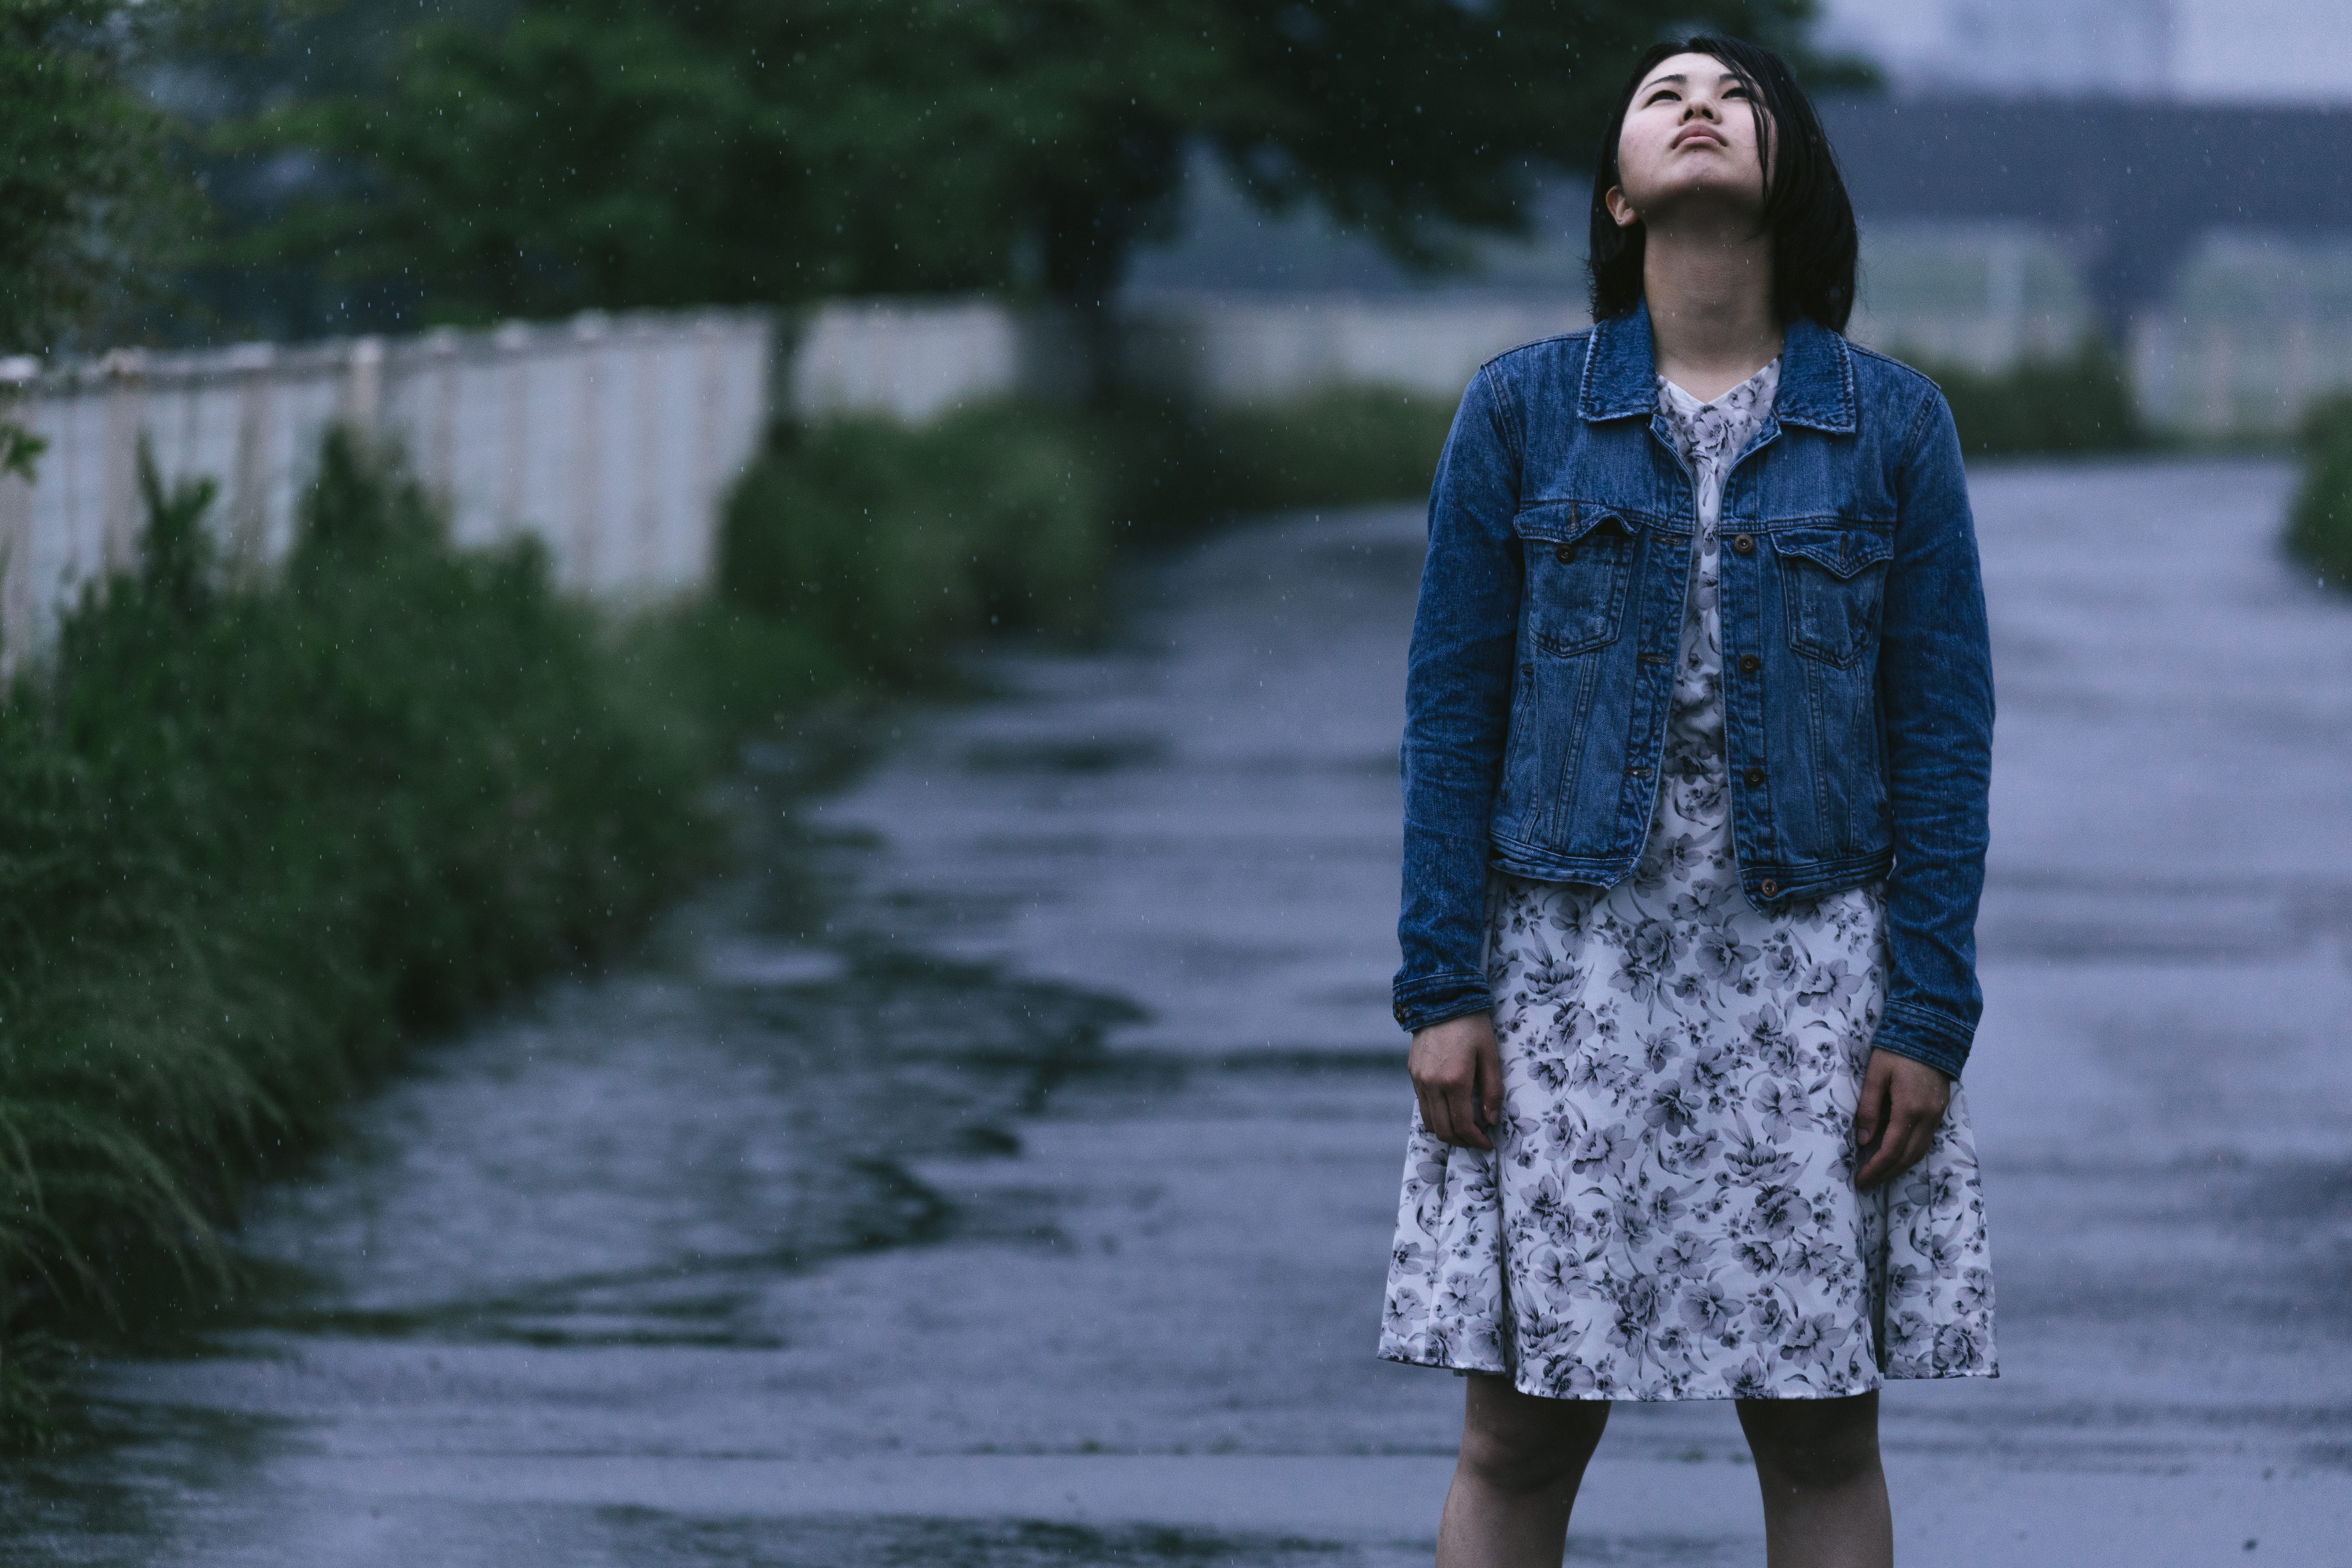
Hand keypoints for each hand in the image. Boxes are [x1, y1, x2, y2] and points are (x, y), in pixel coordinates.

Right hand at [1408, 1012, 1502, 1150]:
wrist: (1441, 998)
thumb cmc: (1472, 1025)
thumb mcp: (1490, 1055)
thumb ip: (1492, 1090)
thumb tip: (1491, 1120)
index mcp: (1454, 1080)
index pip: (1463, 1125)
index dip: (1476, 1140)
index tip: (1488, 1143)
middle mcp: (1432, 1084)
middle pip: (1443, 1129)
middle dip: (1461, 1141)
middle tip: (1477, 1140)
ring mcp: (1419, 1079)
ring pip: (1429, 1121)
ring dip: (1446, 1131)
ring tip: (1464, 1129)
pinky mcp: (1412, 1073)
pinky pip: (1422, 1104)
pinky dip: (1436, 1115)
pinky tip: (1450, 1109)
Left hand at [1852, 1048, 1950, 1189]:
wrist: (1931, 1032)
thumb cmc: (1897, 1051)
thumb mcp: (1876, 1075)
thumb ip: (1868, 1108)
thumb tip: (1863, 1140)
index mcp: (1909, 1109)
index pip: (1892, 1150)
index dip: (1876, 1169)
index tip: (1860, 1180)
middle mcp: (1927, 1117)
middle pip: (1908, 1157)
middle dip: (1887, 1174)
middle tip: (1867, 1183)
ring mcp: (1937, 1115)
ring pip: (1920, 1152)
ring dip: (1900, 1167)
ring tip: (1879, 1174)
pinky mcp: (1940, 1111)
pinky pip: (1926, 1141)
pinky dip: (1911, 1153)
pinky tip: (1897, 1156)